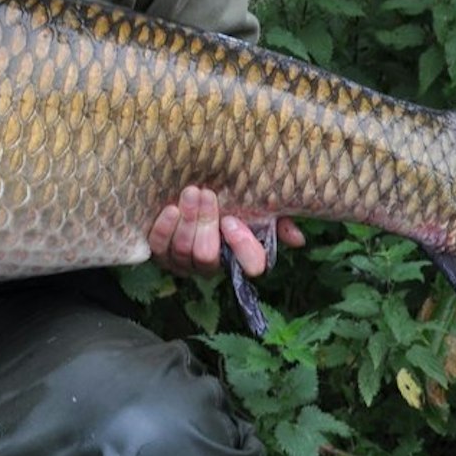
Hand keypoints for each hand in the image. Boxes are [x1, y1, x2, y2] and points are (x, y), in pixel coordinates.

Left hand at [148, 185, 303, 277]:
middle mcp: (211, 264)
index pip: (251, 266)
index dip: (243, 247)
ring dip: (187, 221)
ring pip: (184, 252)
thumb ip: (276, 218)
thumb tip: (296, 239)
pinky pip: (159, 247)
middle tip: (207, 194)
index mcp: (239, 254)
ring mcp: (183, 262)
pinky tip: (171, 209)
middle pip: (207, 257)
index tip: (232, 220)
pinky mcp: (160, 252)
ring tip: (191, 192)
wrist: (191, 189)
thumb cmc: (227, 198)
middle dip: (206, 224)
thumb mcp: (254, 203)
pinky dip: (165, 229)